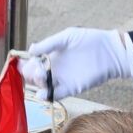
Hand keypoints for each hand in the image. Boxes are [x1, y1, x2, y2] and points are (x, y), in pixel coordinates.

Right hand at [18, 28, 132, 100]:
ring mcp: (63, 79)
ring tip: (40, 76)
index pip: (33, 63)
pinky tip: (43, 93)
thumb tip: (31, 50)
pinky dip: (48, 95)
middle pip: (35, 76)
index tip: (22, 62)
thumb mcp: (66, 37)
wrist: (110, 51)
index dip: (26, 64)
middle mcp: (55, 69)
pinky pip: (57, 94)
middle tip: (33, 68)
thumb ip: (49, 43)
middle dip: (30, 73)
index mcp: (52, 56)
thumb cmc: (90, 40)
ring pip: (44, 86)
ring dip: (38, 83)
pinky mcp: (72, 87)